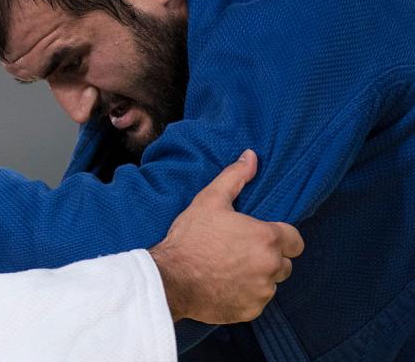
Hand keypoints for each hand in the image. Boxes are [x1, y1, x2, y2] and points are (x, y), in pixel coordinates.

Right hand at [149, 150, 303, 323]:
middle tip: (239, 251)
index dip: (280, 237)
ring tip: (228, 268)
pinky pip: (256, 301)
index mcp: (267, 238)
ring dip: (257, 277)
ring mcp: (261, 292)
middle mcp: (270, 267)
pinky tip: (223, 284)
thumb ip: (235, 177)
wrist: (170, 278)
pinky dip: (245, 295)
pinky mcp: (249, 311)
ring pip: (270, 283)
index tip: (260, 237)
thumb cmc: (190, 238)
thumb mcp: (210, 200)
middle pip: (285, 264)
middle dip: (268, 257)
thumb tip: (251, 156)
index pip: (296, 241)